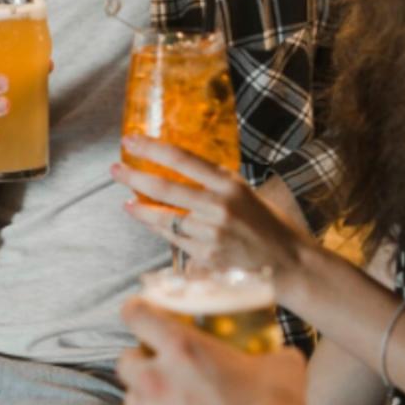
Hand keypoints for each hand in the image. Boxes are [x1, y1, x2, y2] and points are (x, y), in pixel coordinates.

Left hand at [113, 137, 312, 281]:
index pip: (183, 160)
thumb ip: (215, 184)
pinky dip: (157, 229)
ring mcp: (211, 234)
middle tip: (115, 168)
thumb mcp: (246, 193)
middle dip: (134, 176)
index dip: (153, 149)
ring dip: (141, 208)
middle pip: (165, 188)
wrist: (289, 263)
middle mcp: (219, 207)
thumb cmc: (269, 225)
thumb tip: (180, 172)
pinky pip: (173, 240)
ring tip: (127, 201)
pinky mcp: (206, 257)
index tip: (132, 140)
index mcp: (231, 184)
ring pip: (164, 218)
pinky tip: (145, 220)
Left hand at [118, 297, 309, 404]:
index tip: (140, 311)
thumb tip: (282, 356)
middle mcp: (157, 379)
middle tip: (160, 363)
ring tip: (167, 401)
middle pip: (125, 361)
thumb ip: (271, 354)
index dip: (136, 310)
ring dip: (144, 397)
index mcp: (182, 347)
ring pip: (129, 400)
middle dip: (139, 360)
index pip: (138, 316)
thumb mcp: (280, 365)